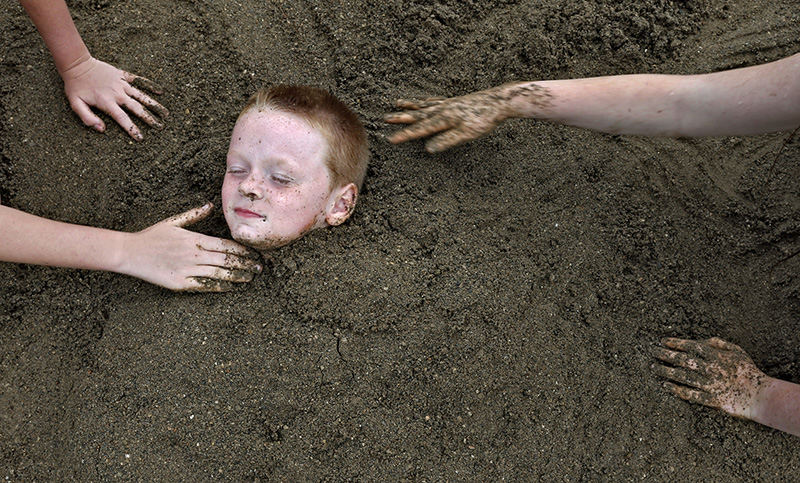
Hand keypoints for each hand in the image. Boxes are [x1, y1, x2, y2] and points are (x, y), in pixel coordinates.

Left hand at [61, 55, 167, 140]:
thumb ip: (87, 118)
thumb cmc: (75, 86)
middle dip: (150, 119)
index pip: (123, 118)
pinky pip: (139, 80)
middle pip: (137, 108)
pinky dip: (150, 85)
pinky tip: (160, 92)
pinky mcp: (122, 75)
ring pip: (142, 96)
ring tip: (166, 114)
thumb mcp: (75, 104)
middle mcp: (117, 93)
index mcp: (107, 102)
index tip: (141, 138)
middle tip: (160, 127)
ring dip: (154, 105)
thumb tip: (102, 129)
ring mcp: (121, 84)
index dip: (132, 129)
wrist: (77, 64)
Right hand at [119, 203, 261, 291]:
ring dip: (237, 276)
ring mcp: (187, 269)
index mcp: (195, 239)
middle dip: (246, 264)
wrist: (129, 252)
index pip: (226, 245)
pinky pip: (204, 285)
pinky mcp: (180, 283)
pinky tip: (230, 287)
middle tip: (260, 267)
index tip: (254, 253)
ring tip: (250, 278)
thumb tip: (210, 205)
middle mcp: (194, 254)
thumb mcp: (173, 222)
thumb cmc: (151, 236)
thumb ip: (194, 215)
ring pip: (219, 273)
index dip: (243, 250)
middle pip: (227, 260)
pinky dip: (219, 286)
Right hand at [384, 83, 550, 151]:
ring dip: (409, 107)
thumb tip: (429, 148)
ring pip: (423, 106)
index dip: (405, 135)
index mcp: (443, 119)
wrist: (499, 101)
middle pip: (417, 115)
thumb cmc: (484, 119)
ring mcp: (447, 104)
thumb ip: (446, 141)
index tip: (391, 139)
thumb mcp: (466, 134)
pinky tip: (422, 102)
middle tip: (385, 118)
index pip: (420, 129)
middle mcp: (442, 109)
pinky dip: (424, 101)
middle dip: (401, 118)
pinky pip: (434, 101)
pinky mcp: (454, 102)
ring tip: (396, 104)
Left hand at [652, 337, 770, 418]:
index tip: (662, 341)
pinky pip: (689, 394)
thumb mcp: (737, 351)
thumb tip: (704, 340)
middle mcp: (709, 369)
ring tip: (654, 367)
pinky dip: (676, 389)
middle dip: (665, 354)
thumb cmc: (748, 371)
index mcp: (716, 356)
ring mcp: (708, 384)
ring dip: (666, 371)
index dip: (675, 343)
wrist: (759, 395)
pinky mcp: (709, 399)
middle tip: (652, 351)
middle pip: (682, 360)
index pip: (690, 346)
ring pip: (682, 376)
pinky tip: (666, 385)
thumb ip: (719, 344)